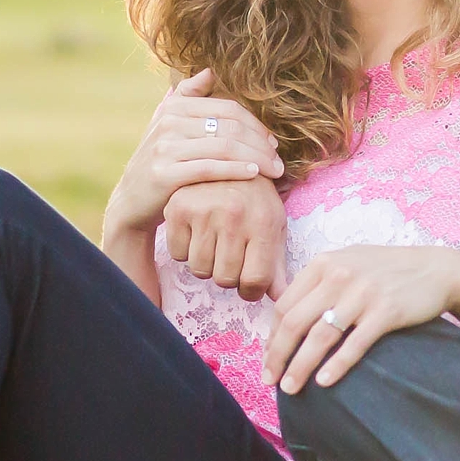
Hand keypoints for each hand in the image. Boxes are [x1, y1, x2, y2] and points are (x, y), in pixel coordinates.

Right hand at [103, 71, 282, 240]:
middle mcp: (168, 122)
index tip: (273, 142)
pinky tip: (254, 175)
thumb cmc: (162, 161)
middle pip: (229, 126)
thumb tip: (212, 69)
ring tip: (275, 171)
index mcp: (176, 107)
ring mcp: (164, 147)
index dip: (256, 124)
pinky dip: (236, 170)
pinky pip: (209, 168)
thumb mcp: (170, 124)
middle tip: (279, 160)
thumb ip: (190, 95)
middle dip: (260, 143)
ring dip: (256, 158)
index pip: (228, 108)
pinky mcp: (163, 174)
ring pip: (223, 147)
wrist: (132, 201)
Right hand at [161, 177, 288, 299]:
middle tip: (231, 258)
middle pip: (225, 279)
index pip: (255, 281)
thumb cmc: (256, 200)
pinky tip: (197, 233)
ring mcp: (205, 210)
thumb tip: (281, 299)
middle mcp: (235, 215)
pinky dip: (186, 250)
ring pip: (200, 270)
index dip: (251, 291)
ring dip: (207, 264)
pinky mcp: (179, 207)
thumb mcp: (273, 227)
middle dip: (229, 276)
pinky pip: (178, 254)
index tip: (249, 285)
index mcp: (263, 222)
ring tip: (215, 243)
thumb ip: (276, 265)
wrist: (227, 161)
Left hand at [264, 247, 459, 394]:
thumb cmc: (389, 271)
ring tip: (290, 388)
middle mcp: (339, 275)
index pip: (285, 305)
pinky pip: (354, 344)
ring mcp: (363, 293)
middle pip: (295, 322)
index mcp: (324, 263)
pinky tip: (324, 382)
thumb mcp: (349, 263)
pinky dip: (336, 365)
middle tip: (270, 381)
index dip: (272, 337)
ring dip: (300, 366)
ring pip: (320, 336)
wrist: (437, 270)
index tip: (269, 359)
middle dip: (277, 356)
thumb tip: (288, 317)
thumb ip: (320, 282)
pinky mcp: (386, 311)